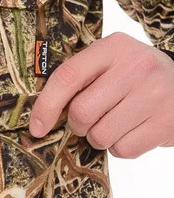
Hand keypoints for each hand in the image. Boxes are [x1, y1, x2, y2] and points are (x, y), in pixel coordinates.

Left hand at [29, 32, 173, 156]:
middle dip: (79, 125)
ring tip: (116, 123)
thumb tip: (41, 117)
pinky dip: (120, 147)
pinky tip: (133, 131)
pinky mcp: (166, 123)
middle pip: (82, 112)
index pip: (68, 76)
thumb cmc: (136, 76)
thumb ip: (79, 79)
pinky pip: (123, 150)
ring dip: (100, 138)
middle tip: (92, 119)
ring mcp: (154, 95)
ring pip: (101, 136)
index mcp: (115, 47)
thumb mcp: (111, 63)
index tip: (38, 127)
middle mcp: (137, 67)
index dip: (46, 106)